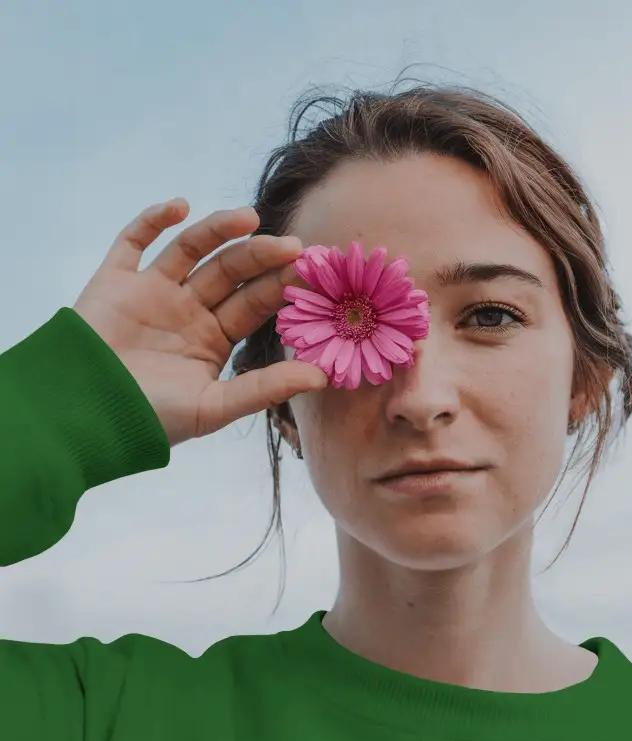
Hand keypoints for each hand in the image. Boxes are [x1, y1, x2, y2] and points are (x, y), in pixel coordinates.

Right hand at [73, 198, 327, 445]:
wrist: (84, 416)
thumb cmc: (151, 420)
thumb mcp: (216, 407)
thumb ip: (266, 388)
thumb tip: (322, 377)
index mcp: (214, 339)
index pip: (254, 304)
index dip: (280, 287)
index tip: (311, 272)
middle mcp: (188, 310)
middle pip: (231, 272)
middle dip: (262, 258)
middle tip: (294, 246)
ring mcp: (152, 292)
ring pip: (192, 249)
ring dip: (220, 230)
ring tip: (250, 219)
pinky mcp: (116, 279)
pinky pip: (134, 240)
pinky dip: (153, 219)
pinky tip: (180, 206)